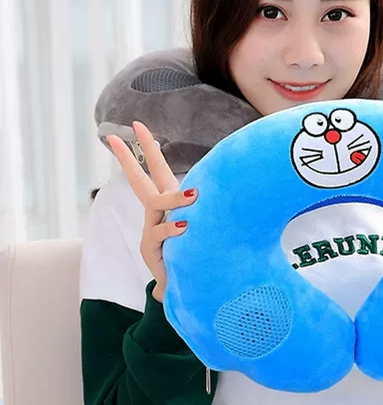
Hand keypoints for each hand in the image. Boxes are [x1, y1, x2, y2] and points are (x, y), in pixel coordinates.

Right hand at [106, 121, 197, 301]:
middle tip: (121, 134)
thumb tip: (240, 179)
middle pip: (140, 179)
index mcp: (167, 201)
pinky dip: (172, 228)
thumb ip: (215, 206)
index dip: (148, 147)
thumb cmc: (195, 245)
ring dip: (176, 198)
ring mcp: (151, 227)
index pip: (156, 168)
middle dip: (131, 155)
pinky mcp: (149, 246)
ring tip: (194, 195)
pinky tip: (185, 226)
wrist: (183, 280)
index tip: (137, 124)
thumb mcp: (205, 221)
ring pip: (157, 203)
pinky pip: (160, 232)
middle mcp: (156, 211)